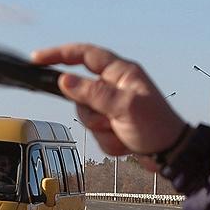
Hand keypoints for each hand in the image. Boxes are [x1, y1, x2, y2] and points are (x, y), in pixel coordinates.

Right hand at [31, 43, 187, 156]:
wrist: (172, 155)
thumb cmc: (156, 127)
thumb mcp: (123, 107)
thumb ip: (92, 93)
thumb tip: (64, 80)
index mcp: (121, 73)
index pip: (84, 55)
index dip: (60, 54)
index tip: (38, 59)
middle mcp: (115, 86)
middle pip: (80, 93)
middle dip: (91, 113)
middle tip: (110, 121)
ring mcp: (113, 106)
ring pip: (86, 116)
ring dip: (101, 130)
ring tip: (122, 134)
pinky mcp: (113, 123)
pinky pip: (96, 132)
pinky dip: (108, 142)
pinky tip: (125, 143)